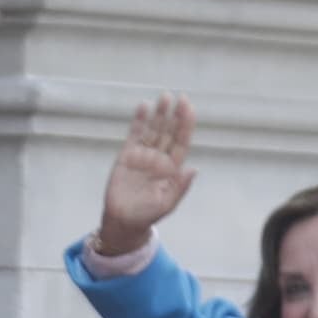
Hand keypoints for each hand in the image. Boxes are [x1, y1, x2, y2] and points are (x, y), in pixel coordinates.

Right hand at [93, 94, 196, 257]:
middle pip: (168, 132)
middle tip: (178, 97)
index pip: (181, 141)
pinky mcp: (127, 154)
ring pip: (153, 130)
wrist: (124, 220)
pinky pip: (135, 134)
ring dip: (159, 114)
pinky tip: (144, 106)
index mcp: (172, 168)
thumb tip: (193, 169)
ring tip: (164, 97)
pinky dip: (139, 120)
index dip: (185, 125)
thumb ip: (180, 186)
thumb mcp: (167, 203)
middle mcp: (159, 158)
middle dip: (174, 115)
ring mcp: (144, 155)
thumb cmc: (148, 214)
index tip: (188, 108)